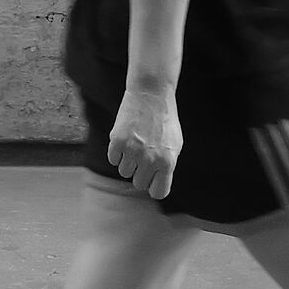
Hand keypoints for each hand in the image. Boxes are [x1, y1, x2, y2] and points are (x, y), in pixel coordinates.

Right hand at [106, 85, 183, 199]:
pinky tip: (126, 137)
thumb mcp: (175, 145)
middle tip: (144, 154)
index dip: (153, 186)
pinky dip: (117, 151)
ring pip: (124, 172)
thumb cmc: (164, 121)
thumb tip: (156, 186)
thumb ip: (166, 166)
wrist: (151, 95)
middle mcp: (151, 160)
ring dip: (128, 160)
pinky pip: (113, 160)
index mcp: (168, 162)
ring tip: (137, 142)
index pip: (158, 192)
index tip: (151, 180)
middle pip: (139, 184)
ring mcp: (133, 151)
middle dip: (140, 172)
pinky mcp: (118, 142)